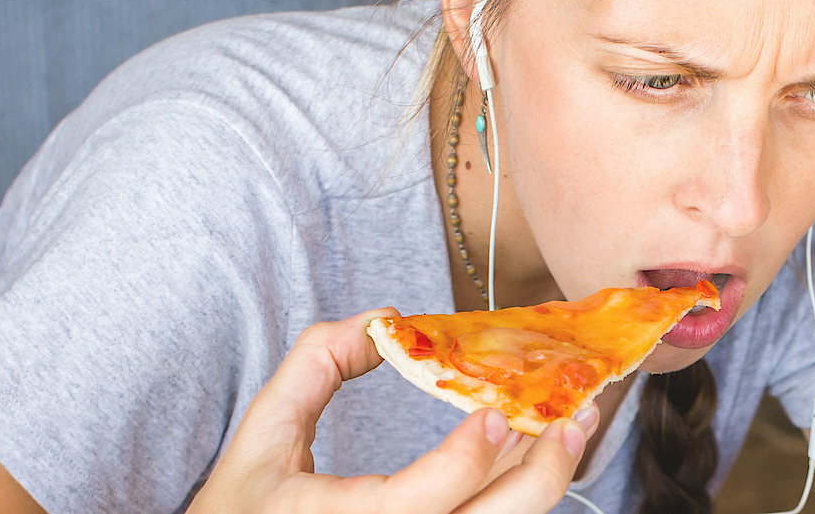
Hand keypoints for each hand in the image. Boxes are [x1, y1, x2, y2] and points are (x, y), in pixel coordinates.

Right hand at [187, 308, 598, 513]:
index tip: (495, 411)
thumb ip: (316, 365)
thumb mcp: (262, 434)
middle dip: (542, 472)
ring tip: (567, 434)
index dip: (467, 459)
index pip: (424, 502)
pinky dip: (514, 501)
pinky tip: (530, 465)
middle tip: (571, 418)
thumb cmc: (243, 509)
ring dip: (541, 485)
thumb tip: (387, 318)